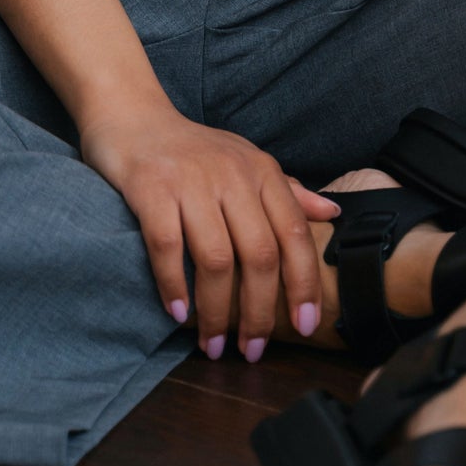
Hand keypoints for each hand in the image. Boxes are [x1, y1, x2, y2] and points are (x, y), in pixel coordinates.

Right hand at [77, 97, 340, 359]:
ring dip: (217, 312)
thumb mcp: (246, 161)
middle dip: (259, 311)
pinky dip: (174, 287)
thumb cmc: (193, 149)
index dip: (304, 283)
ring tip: (214, 345)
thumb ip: (288, 190)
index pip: (294, 234)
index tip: (307, 326)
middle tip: (252, 349)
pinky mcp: (151, 189)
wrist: (132, 116)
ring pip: (216, 259)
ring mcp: (190, 181)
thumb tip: (332, 213)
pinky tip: (178, 315)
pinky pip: (167, 247)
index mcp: (261, 171)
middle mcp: (232, 175)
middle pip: (259, 254)